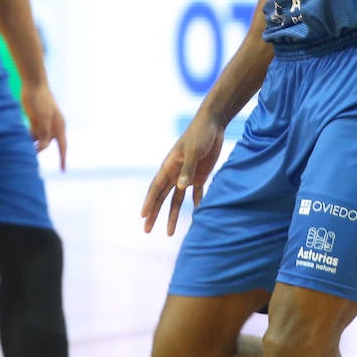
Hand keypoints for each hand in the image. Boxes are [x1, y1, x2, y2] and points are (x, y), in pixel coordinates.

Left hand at [21, 82, 66, 169]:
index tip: (63, 170)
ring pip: (39, 140)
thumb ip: (44, 133)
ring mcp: (44, 124)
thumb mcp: (43, 118)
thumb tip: (42, 148)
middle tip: (30, 155)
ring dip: (32, 144)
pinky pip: (32, 135)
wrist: (33, 85)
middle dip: (40, 150)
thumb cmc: (41, 100)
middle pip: (48, 144)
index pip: (63, 146)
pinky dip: (27, 138)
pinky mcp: (35, 121)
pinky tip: (20, 139)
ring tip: (23, 147)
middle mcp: (53, 127)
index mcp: (59, 126)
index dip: (62, 159)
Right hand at [141, 115, 223, 235]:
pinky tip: (196, 217)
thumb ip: (188, 169)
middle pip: (162, 197)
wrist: (214, 124)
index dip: (149, 202)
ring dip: (172, 215)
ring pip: (177, 199)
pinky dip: (195, 205)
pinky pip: (196, 194)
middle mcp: (176, 173)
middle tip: (147, 230)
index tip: (142, 216)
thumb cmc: (200, 134)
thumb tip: (180, 187)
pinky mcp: (200, 175)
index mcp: (170, 166)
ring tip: (169, 233)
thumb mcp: (194, 151)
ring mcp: (187, 175)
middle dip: (155, 213)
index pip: (156, 187)